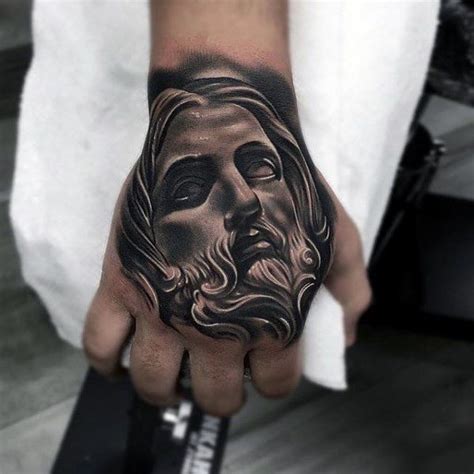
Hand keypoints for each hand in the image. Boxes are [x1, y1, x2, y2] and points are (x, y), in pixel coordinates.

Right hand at [83, 68, 370, 416]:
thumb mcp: (338, 235)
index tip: (263, 365)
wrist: (220, 134)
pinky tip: (121, 360)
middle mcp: (215, 324)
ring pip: (155, 384)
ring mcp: (163, 307)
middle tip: (219, 377)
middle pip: (216, 397)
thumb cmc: (281, 182)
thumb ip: (351, 293)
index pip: (275, 384)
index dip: (273, 379)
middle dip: (222, 395)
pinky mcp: (122, 282)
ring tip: (172, 379)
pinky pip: (100, 345)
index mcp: (272, 318)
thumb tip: (344, 338)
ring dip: (166, 391)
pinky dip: (108, 363)